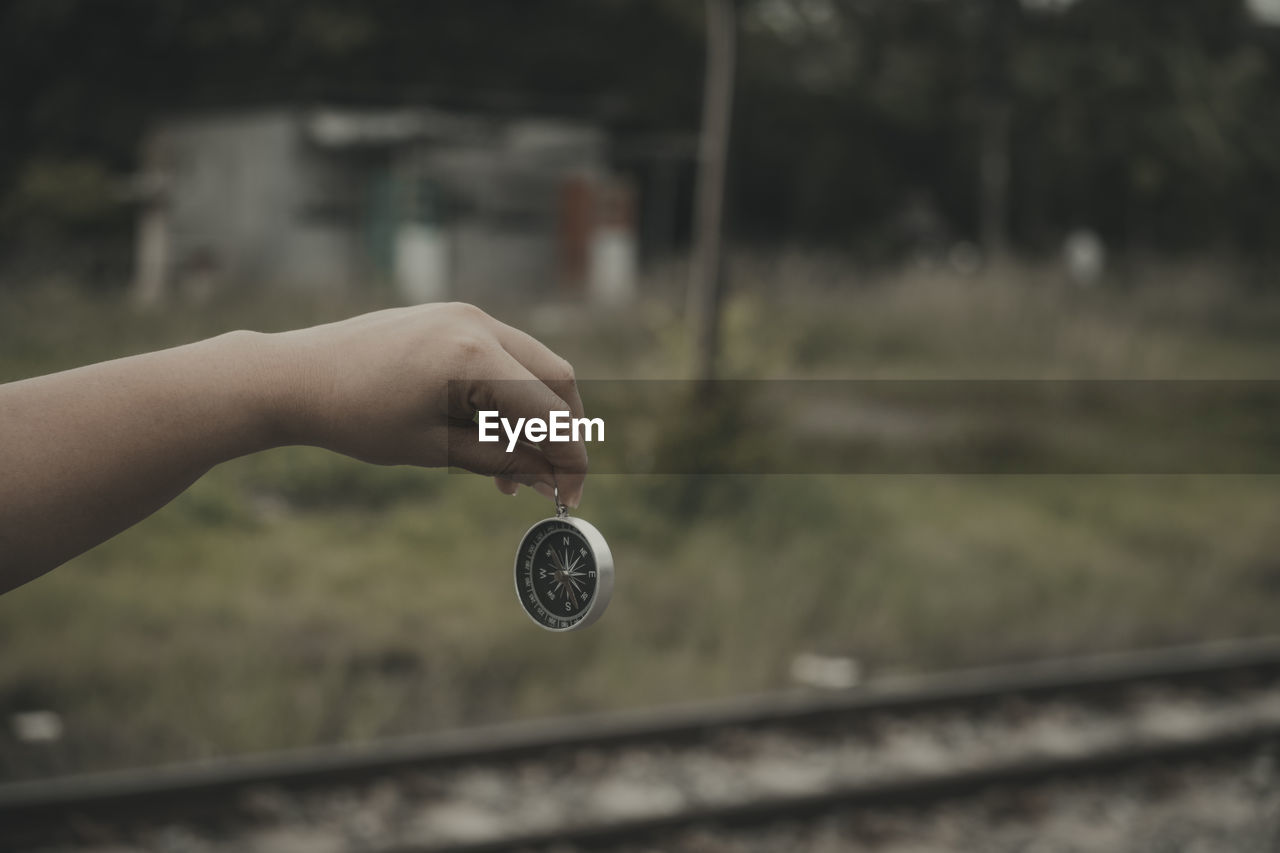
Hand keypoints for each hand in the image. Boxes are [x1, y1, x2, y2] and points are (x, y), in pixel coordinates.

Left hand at [265, 302, 586, 506]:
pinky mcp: (452, 318)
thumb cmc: (356, 417)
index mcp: (473, 357)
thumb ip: (502, 460)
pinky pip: (503, 355)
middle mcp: (478, 324)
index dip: (569, 457)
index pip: (549, 410)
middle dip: (563, 430)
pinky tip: (489, 435)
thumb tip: (551, 479)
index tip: (569, 498)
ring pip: (533, 364)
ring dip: (535, 414)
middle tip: (552, 480)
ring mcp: (465, 314)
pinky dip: (510, 394)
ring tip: (510, 471)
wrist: (294, 376)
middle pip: (556, 376)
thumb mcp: (435, 450)